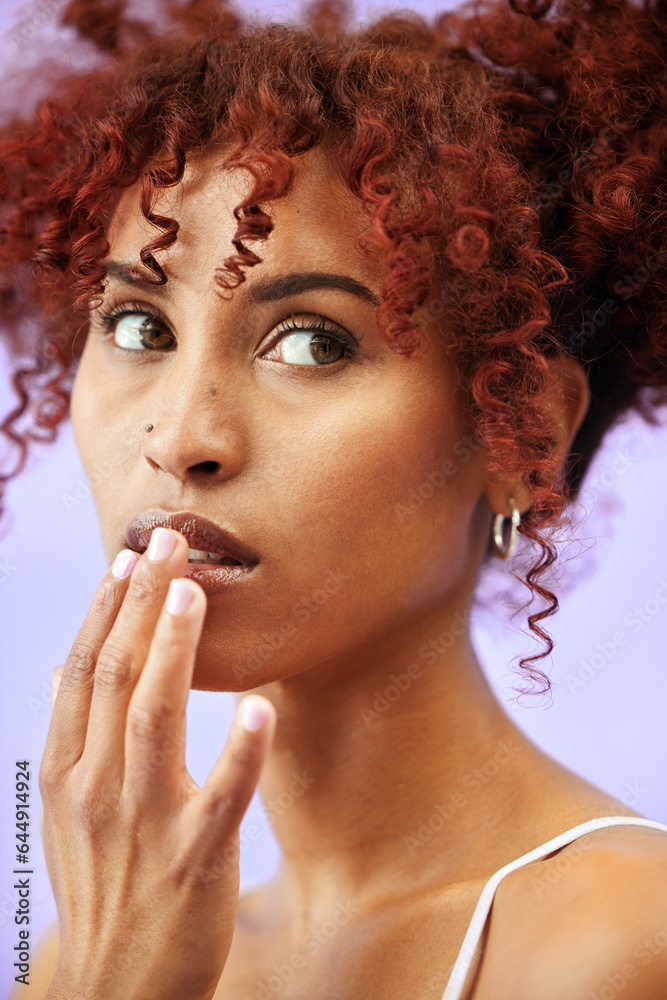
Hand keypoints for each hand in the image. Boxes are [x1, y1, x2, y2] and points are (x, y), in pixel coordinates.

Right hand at [39, 528, 275, 999]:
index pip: (83, 671)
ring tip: (195, 593)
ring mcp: (147, 821)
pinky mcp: (197, 857)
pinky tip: (261, 708)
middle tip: (168, 541)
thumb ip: (73, 740)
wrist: (115, 989)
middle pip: (117, 675)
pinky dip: (241, 753)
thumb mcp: (69, 811)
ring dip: (175, 652)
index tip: (128, 558)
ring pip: (156, 719)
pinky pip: (222, 796)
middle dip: (142, 603)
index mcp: (69, 771)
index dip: (105, 610)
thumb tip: (67, 672)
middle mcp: (100, 786)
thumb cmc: (102, 885)